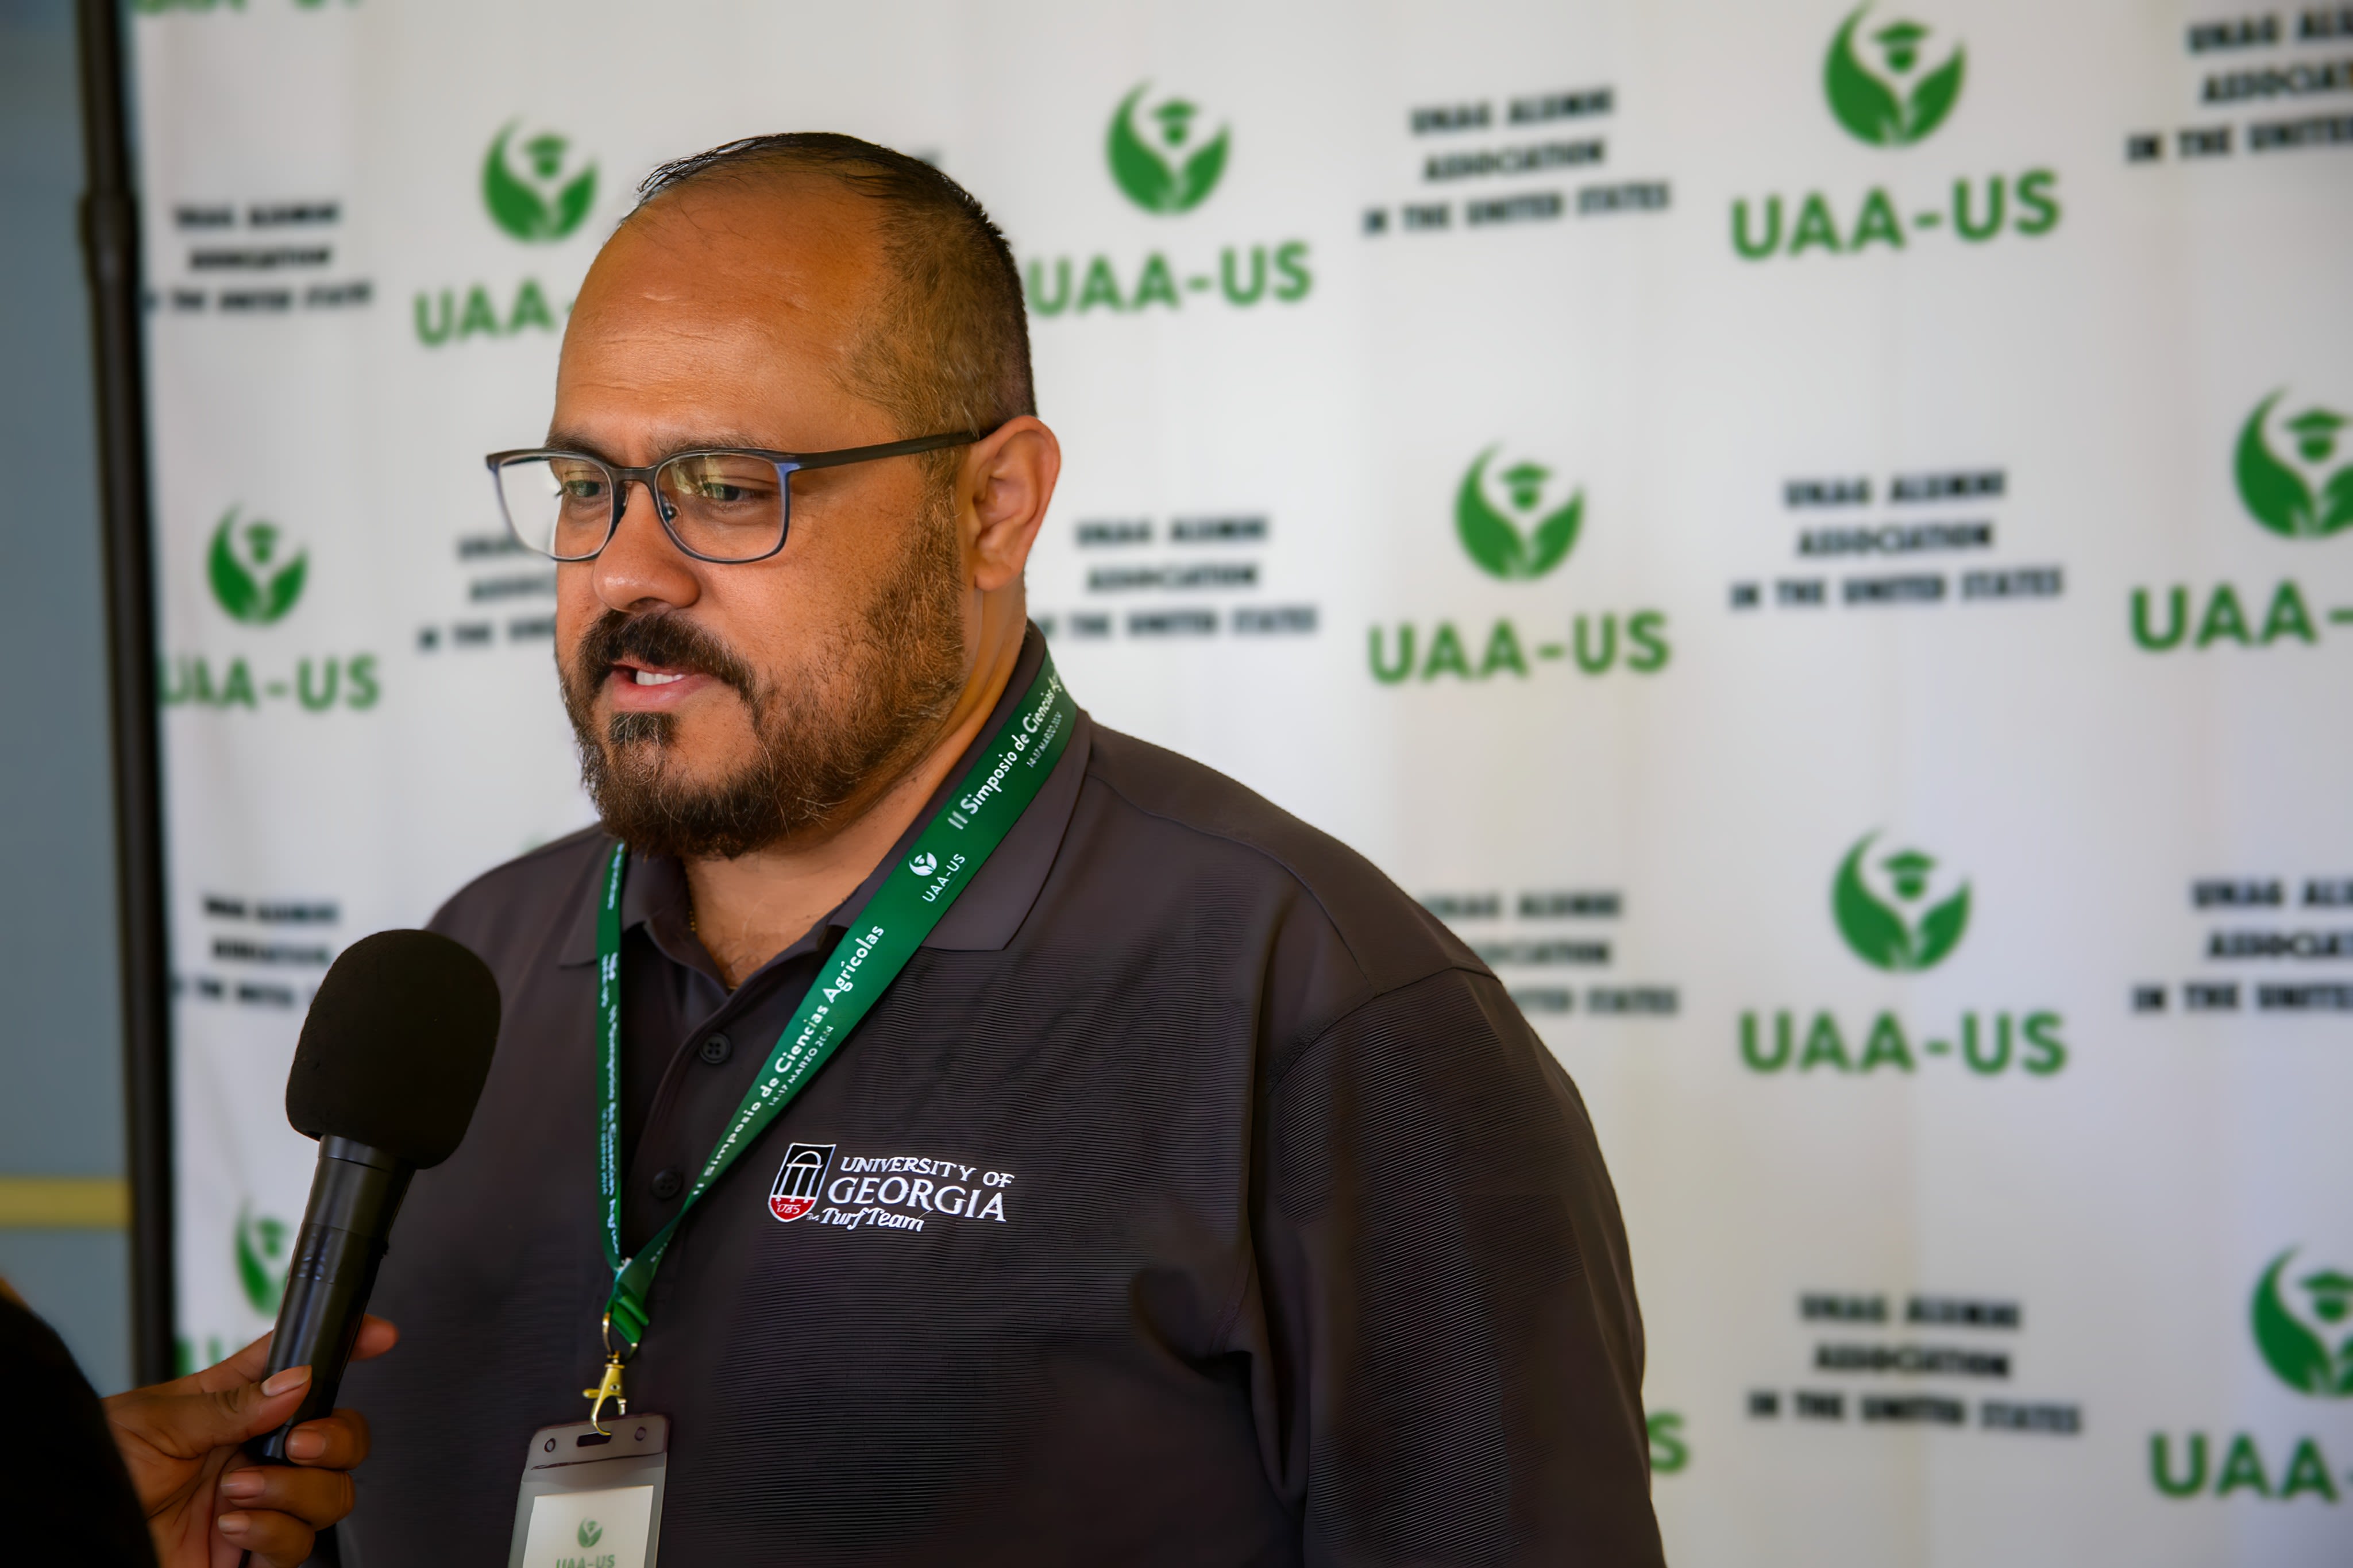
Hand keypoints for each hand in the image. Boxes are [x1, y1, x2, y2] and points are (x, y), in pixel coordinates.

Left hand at [102, 1318, 396, 1567]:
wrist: (75, 1537)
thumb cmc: (99, 1470)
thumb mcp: (157, 1421)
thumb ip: (231, 1403)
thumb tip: (297, 1381)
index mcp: (234, 1407)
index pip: (300, 1366)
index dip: (346, 1345)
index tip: (378, 1336)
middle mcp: (255, 1455)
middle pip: (340, 1438)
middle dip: (336, 1438)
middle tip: (299, 1444)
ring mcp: (260, 1504)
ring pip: (333, 1494)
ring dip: (294, 1491)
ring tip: (239, 1492)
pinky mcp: (252, 1553)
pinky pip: (299, 1545)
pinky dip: (274, 1532)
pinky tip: (233, 1525)